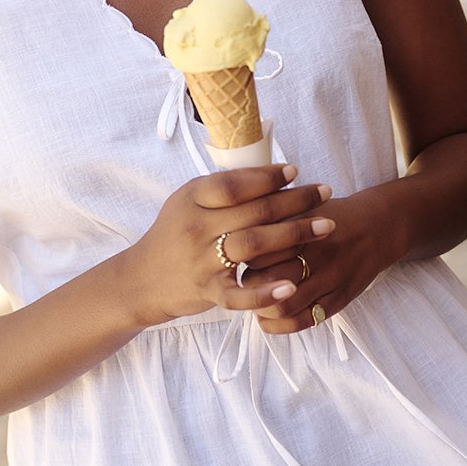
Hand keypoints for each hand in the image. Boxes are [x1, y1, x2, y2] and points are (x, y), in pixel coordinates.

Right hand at [126, 164, 334, 328]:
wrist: (142, 280)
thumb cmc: (173, 235)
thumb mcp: (186, 202)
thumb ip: (220, 190)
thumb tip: (267, 173)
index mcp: (191, 199)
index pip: (233, 184)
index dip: (267, 177)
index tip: (295, 171)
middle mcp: (196, 227)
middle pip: (253, 211)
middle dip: (295, 201)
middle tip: (325, 193)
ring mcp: (202, 261)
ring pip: (255, 245)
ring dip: (295, 235)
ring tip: (325, 227)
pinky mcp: (208, 291)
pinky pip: (240, 294)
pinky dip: (266, 292)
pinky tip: (291, 286)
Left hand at [241, 186, 402, 333]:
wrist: (379, 227)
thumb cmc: (333, 215)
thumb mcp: (303, 206)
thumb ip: (272, 215)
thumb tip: (232, 228)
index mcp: (302, 229)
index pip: (257, 250)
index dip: (240, 257)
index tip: (236, 257)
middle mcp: (316, 256)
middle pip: (266, 280)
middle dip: (247, 285)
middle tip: (241, 282)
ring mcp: (329, 280)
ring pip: (283, 306)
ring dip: (260, 308)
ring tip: (254, 302)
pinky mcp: (339, 300)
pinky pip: (304, 321)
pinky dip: (279, 326)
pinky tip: (268, 318)